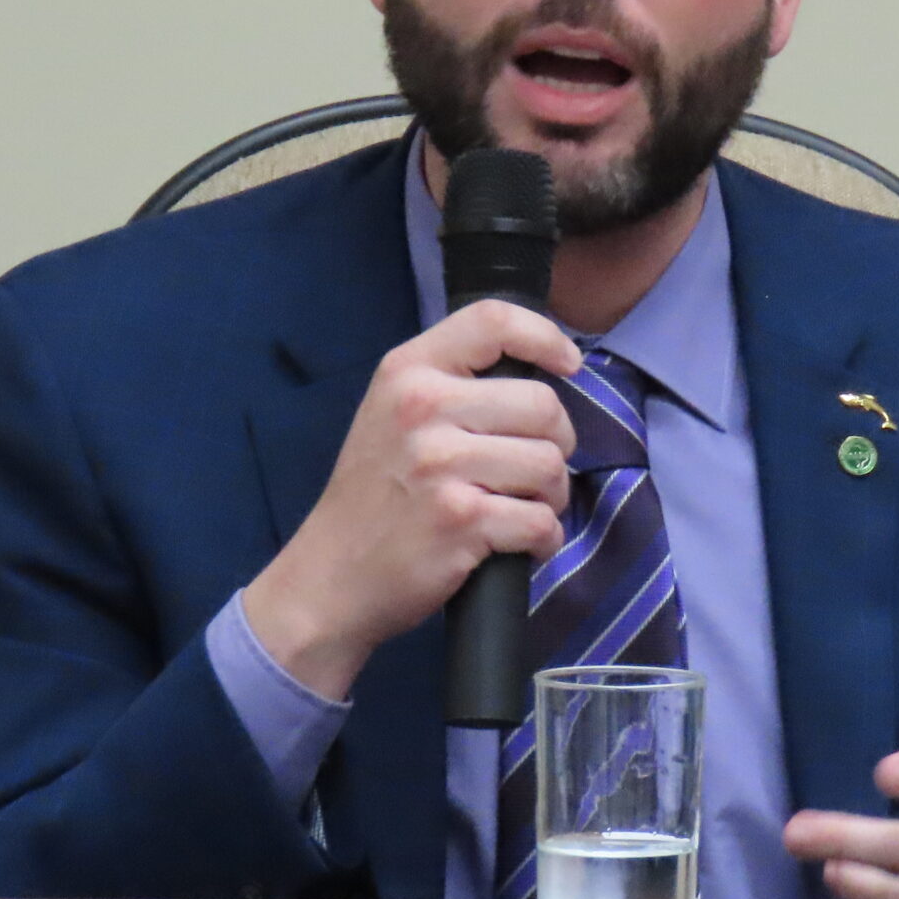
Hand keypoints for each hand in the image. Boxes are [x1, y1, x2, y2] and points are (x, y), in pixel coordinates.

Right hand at [242, 300, 580, 701]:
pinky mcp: (460, 521)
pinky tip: (518, 546)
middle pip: (543, 404)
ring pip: (550, 465)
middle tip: (529, 472)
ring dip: (551, 497)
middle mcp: (422, 408)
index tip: (568, 365)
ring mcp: (441, 465)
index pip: (492, 321)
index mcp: (407, 371)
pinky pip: (541, 522)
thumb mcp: (391, 414)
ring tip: (519, 509)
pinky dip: (542, 540)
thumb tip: (541, 372)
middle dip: (556, 444)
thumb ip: (452, 383)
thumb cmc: (373, 495)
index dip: (546, 337)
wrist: (329, 577)